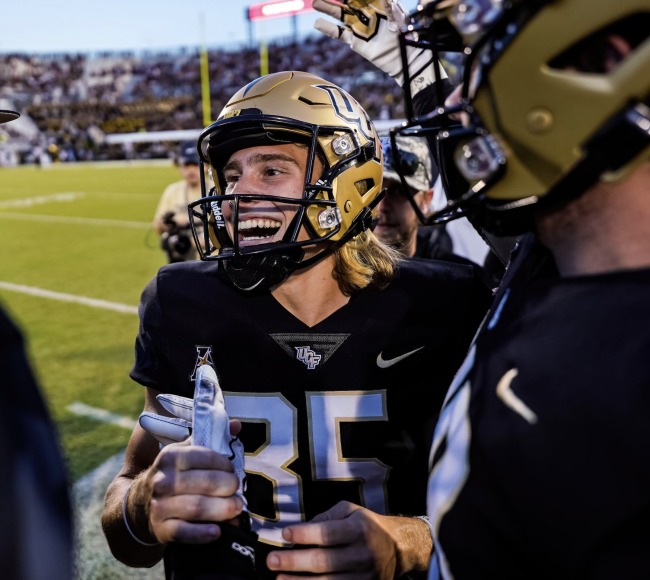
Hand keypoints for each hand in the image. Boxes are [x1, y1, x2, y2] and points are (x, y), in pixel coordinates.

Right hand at [130, 437, 243, 543]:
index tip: (233, 470)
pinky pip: (184, 532)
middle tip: (237, 489)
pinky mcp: (161, 529)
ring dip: (222, 509)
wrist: (140, 504)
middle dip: (229, 486)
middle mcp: (163, 480)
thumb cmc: (174, 474)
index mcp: (170, 457)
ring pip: (197, 508)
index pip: (205, 457)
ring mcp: (160, 506)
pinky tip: (217, 531)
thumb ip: (212, 437)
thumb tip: (237, 425)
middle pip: (206, 483)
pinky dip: (202, 533)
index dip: (225, 464)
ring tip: (236, 508)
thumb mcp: (186, 452)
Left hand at [266, 502, 431, 579]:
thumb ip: (326, 517)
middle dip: (293, 561)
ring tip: (279, 579)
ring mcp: (364, 576)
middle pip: (323, 561)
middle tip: (271, 560)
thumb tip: (301, 529)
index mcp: (359, 529)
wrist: (398, 548)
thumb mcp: (350, 511)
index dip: (304, 533)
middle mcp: (362, 554)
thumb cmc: (366, 525)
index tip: (284, 533)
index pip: (327, 533)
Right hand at [313, 0, 446, 93]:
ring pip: (340, 14)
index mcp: (376, 4)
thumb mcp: (399, 19)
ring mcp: (360, 27)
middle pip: (347, 1)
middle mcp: (365, 13)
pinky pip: (340, 34)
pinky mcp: (356, 42)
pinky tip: (318, 23)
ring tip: (316, 2)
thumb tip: (387, 0)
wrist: (404, 58)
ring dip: (328, 8)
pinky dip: (329, 29)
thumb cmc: (406, 35)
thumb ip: (390, 8)